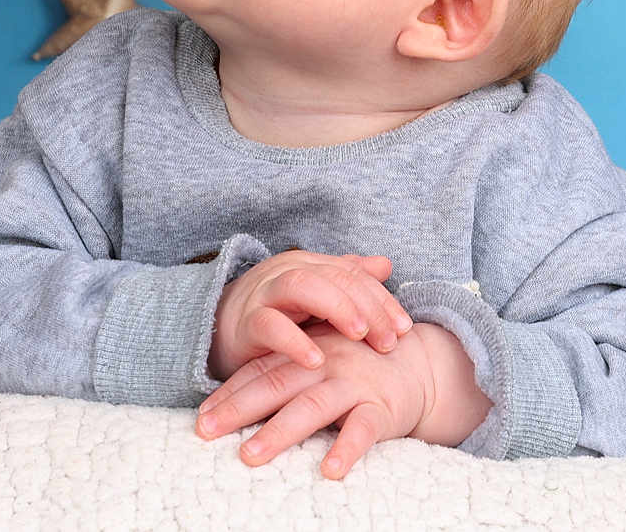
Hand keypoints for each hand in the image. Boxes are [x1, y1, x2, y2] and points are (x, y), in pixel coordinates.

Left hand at [195, 317, 431, 479]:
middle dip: (239, 409)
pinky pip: (362, 429)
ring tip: (250, 455)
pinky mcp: (381, 408)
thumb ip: (285, 373)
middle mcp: (326, 364)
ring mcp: (353, 385)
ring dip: (280, 431)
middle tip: (206, 431)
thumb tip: (233, 401)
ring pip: (312, 406)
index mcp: (308, 354)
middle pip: (277, 385)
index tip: (201, 417)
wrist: (420, 364)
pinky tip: (330, 470)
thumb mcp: (322, 360)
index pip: (261, 371)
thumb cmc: (359, 367)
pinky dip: (346, 449)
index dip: (229, 393)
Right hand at [210, 249, 412, 381]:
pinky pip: (269, 325)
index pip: (354, 275)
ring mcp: (265, 295)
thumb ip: (349, 282)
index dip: (382, 300)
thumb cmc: (279, 317)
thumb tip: (386, 264)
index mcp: (311, 266)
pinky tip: (317, 361)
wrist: (220, 330)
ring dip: (336, 308)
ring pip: (303, 286)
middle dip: (367, 306)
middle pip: (335, 277)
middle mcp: (289, 272)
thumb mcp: (317, 302)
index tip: (405, 330)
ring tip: (360, 335)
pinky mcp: (245, 323)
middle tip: (390, 339)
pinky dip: (294, 342)